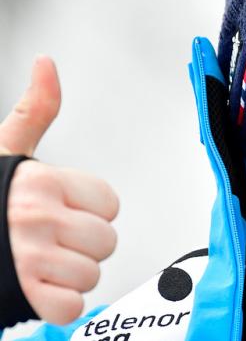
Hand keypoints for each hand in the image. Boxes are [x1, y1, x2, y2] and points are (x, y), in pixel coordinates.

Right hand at [0, 57, 118, 324]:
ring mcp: (28, 257)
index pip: (110, 204)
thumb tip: (47, 63)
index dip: (88, 212)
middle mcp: (36, 215)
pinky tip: (34, 288)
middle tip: (46, 241)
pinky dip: (57, 305)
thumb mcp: (6, 151)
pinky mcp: (21, 295)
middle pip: (106, 242)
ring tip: (36, 264)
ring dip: (67, 276)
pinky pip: (71, 307)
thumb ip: (35, 110)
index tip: (58, 210)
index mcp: (42, 180)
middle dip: (81, 246)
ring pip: (91, 274)